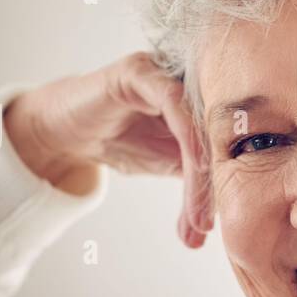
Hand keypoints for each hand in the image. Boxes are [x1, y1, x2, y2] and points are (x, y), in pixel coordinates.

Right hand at [3, 52, 213, 247]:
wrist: (65, 130)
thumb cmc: (123, 141)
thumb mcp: (170, 166)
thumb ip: (200, 181)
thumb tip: (222, 221)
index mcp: (210, 103)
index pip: (231, 144)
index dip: (228, 186)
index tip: (215, 227)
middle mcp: (193, 82)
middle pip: (219, 133)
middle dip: (212, 185)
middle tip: (204, 226)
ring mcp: (168, 72)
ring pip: (199, 122)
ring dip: (201, 170)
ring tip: (197, 211)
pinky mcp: (141, 69)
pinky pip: (174, 101)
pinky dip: (188, 135)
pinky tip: (194, 166)